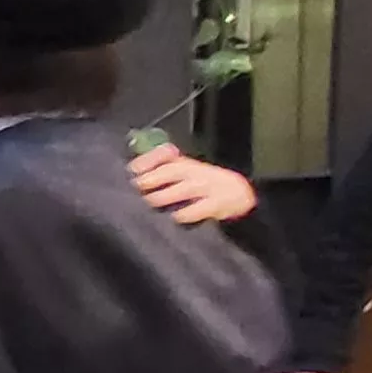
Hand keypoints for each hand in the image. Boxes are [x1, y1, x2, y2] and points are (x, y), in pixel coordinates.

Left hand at [130, 143, 257, 223]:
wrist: (239, 195)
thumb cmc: (201, 186)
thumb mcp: (184, 174)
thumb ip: (159, 172)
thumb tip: (132, 176)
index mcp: (184, 164)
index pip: (166, 155)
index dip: (149, 160)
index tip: (132, 169)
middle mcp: (196, 172)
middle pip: (173, 171)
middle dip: (153, 178)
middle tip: (137, 186)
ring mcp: (209, 187)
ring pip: (186, 189)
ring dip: (165, 195)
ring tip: (151, 202)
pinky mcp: (218, 204)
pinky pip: (202, 208)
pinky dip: (188, 213)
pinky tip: (175, 217)